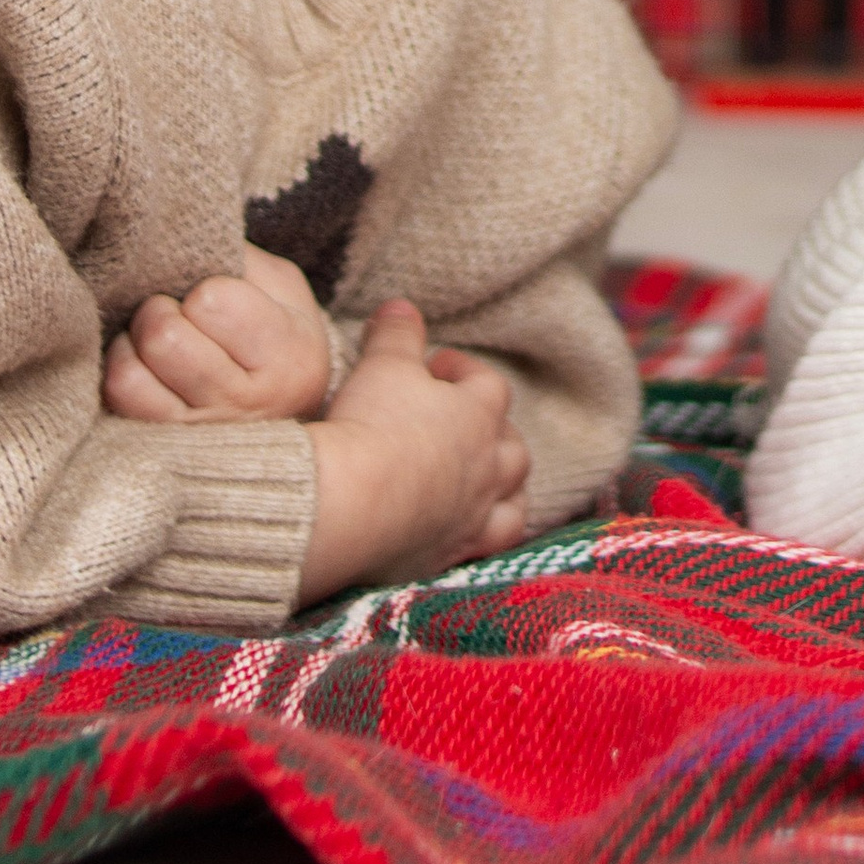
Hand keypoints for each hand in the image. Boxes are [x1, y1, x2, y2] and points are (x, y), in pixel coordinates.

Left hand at [103, 241, 333, 423]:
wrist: (284, 415)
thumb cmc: (278, 337)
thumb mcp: (283, 290)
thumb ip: (244, 260)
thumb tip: (182, 233)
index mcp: (284, 356)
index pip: (211, 302)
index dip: (202, 289)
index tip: (212, 297)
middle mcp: (242, 403)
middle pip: (163, 338)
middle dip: (158, 311)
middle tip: (170, 311)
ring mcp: (197, 434)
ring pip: (129, 377)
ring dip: (131, 345)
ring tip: (151, 339)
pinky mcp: (160, 451)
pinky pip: (115, 405)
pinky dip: (117, 372)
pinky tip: (139, 365)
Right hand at [297, 300, 531, 601]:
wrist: (348, 508)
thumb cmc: (370, 427)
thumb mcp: (381, 365)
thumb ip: (396, 334)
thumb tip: (401, 308)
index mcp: (480, 411)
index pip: (487, 383)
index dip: (461, 372)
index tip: (432, 370)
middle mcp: (490, 464)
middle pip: (512, 444)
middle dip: (492, 432)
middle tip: (456, 426)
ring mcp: (476, 514)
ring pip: (515, 498)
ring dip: (504, 487)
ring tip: (479, 481)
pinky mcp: (453, 555)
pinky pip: (492, 546)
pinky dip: (487, 537)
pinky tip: (469, 534)